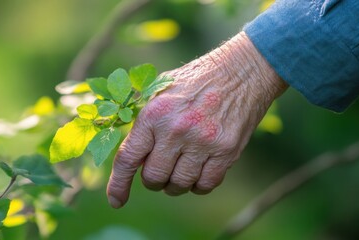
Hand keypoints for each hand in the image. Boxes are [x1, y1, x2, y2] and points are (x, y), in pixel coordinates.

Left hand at [107, 32, 287, 207]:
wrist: (242, 71)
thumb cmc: (198, 80)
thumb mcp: (163, 89)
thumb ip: (145, 119)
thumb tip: (130, 152)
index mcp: (154, 114)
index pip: (129, 158)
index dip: (119, 185)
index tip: (116, 201)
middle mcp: (176, 130)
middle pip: (154, 178)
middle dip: (152, 180)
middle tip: (159, 170)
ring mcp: (203, 142)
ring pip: (179, 185)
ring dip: (175, 184)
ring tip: (179, 169)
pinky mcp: (226, 151)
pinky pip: (206, 185)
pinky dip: (198, 185)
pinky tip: (198, 172)